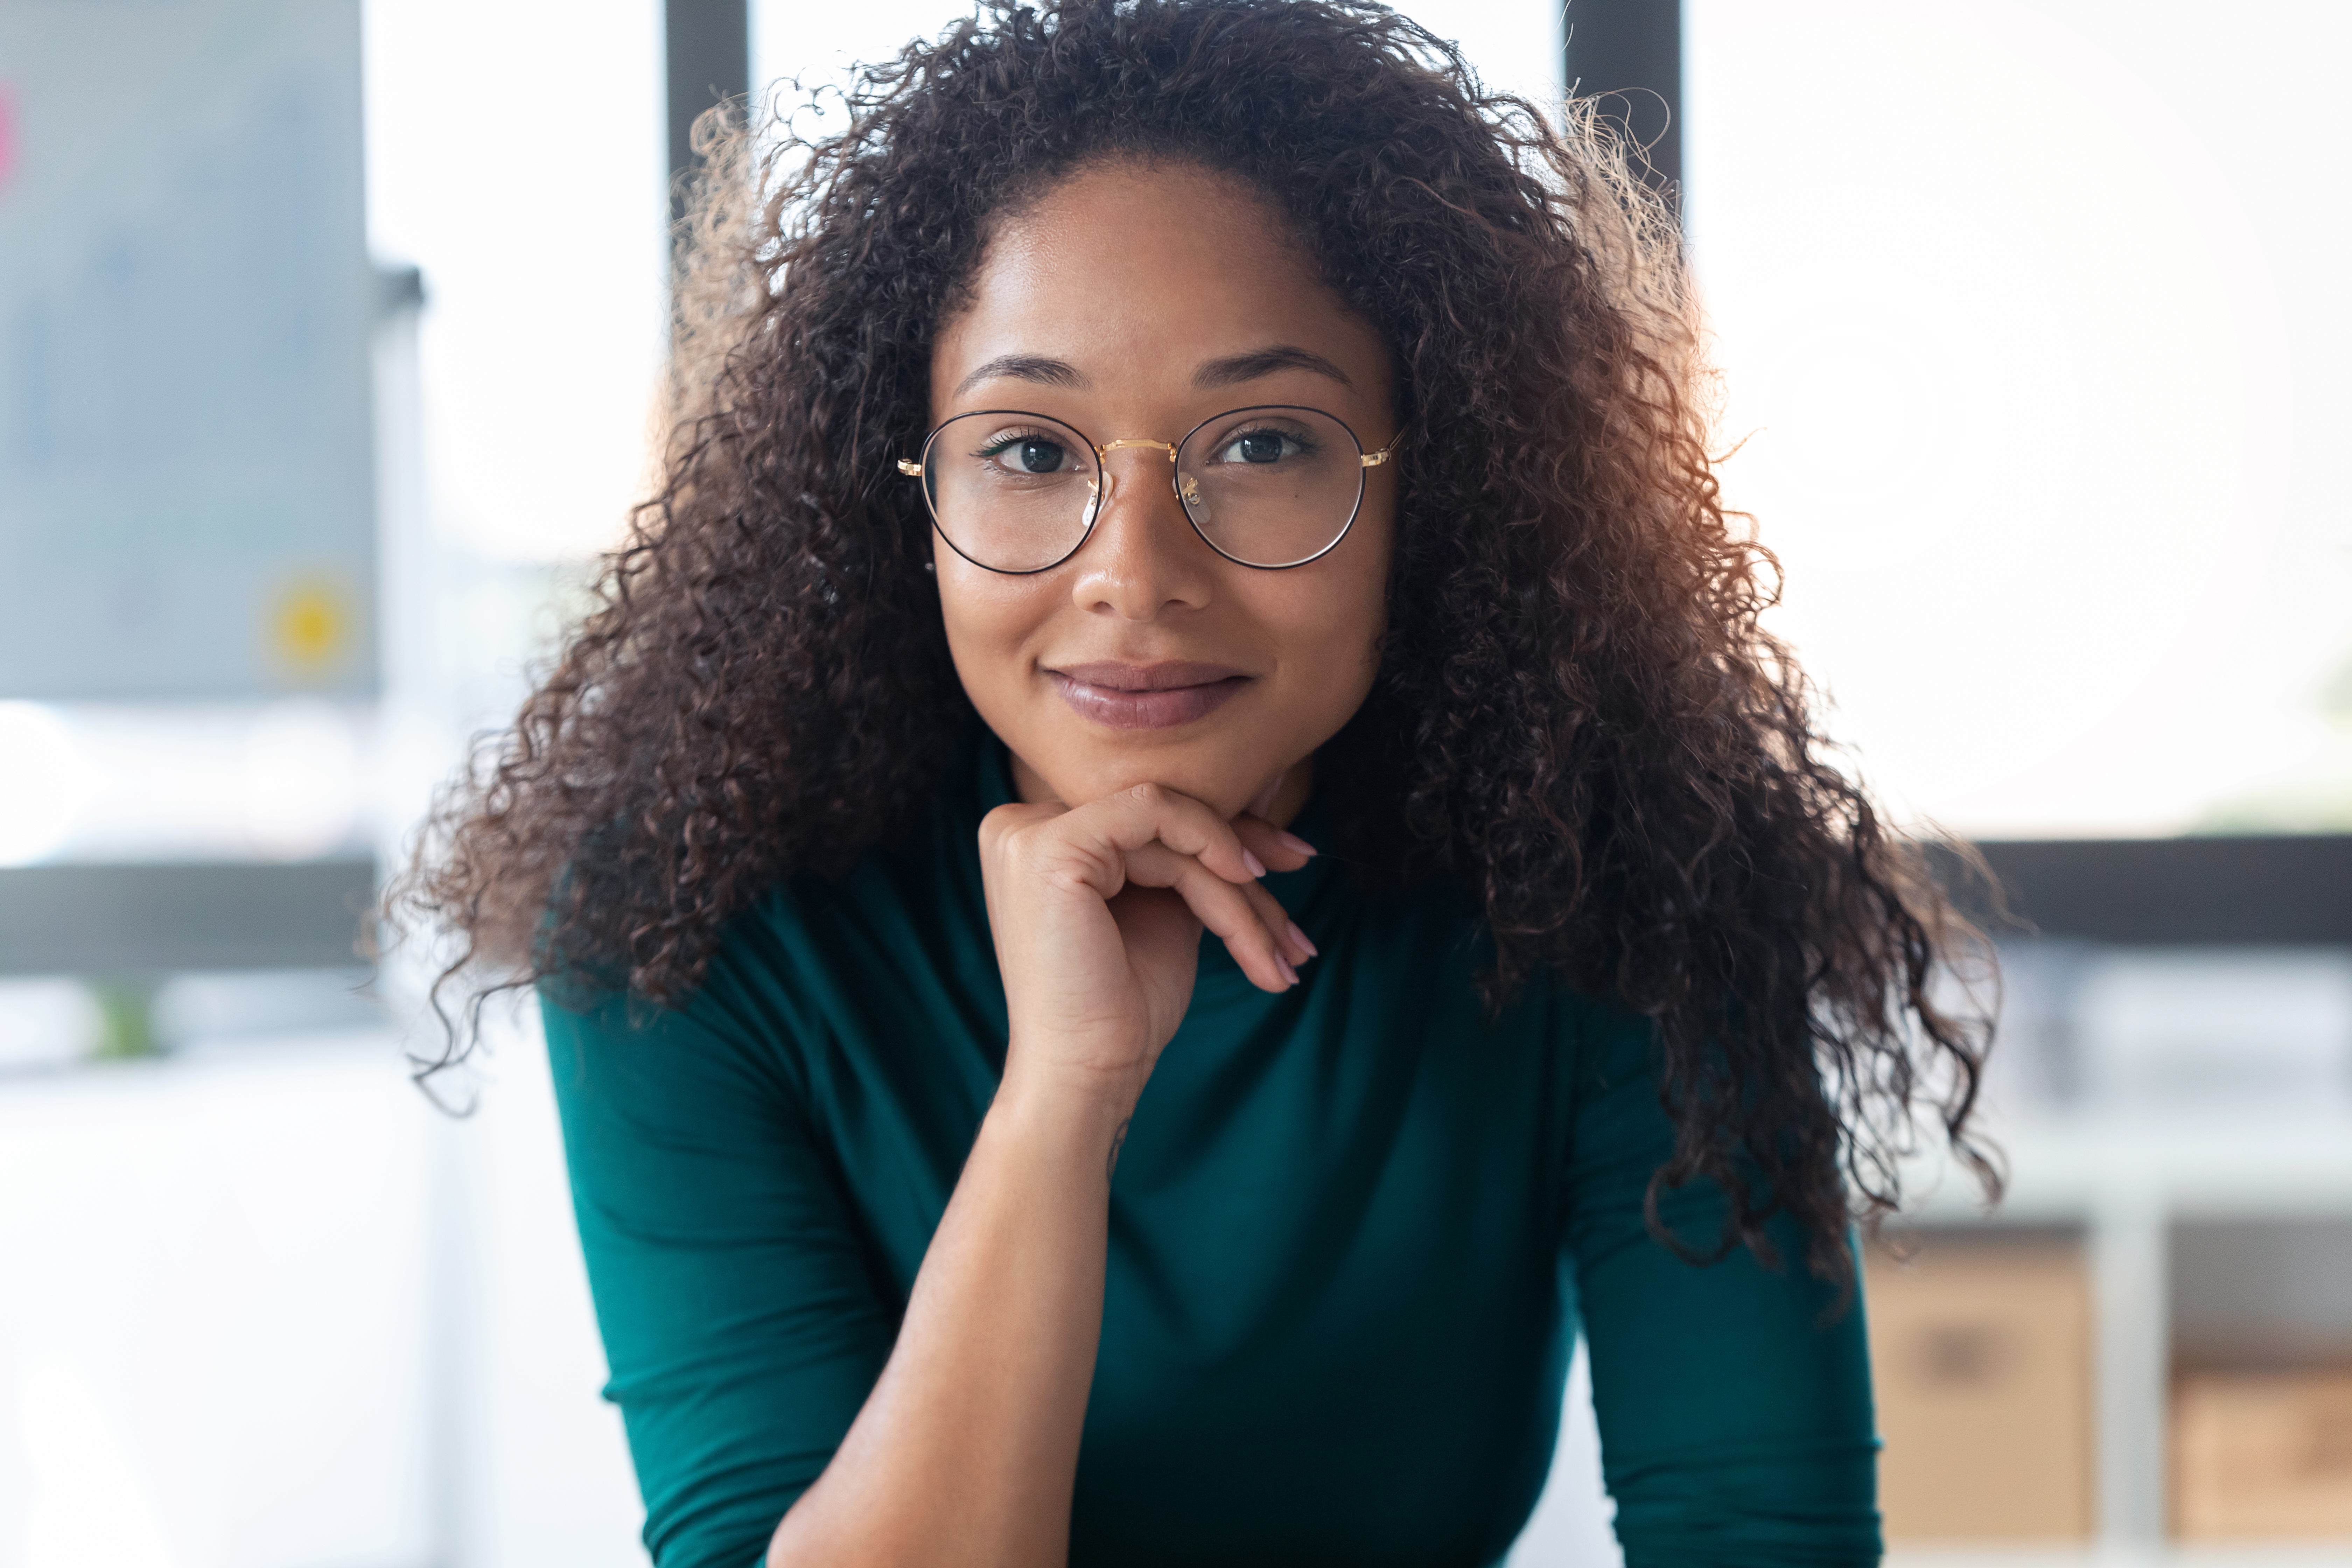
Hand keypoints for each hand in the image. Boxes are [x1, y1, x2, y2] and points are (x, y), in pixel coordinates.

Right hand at [978, 783, 1316, 1108]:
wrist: (1089, 1073)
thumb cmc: (1125, 1007)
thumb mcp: (1172, 909)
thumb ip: (1199, 853)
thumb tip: (1269, 793)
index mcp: (1042, 839)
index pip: (1149, 814)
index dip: (1227, 832)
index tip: (1294, 860)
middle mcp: (1021, 825)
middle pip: (1160, 815)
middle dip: (1246, 852)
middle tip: (1299, 884)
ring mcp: (1027, 833)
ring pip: (1167, 822)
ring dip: (1237, 887)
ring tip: (1281, 948)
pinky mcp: (1047, 846)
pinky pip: (1153, 813)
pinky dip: (1210, 847)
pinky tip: (1246, 885)